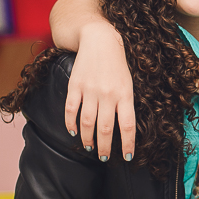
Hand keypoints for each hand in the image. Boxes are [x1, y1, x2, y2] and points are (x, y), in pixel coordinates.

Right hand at [64, 24, 135, 160]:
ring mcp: (90, 90)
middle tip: (103, 158)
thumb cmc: (117, 64)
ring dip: (88, 139)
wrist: (99, 39)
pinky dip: (71, 124)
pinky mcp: (75, 85)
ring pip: (87, 123)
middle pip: (105, 129)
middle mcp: (107, 94)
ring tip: (90, 148)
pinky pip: (71, 110)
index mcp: (125, 94)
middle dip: (105, 148)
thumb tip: (122, 129)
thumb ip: (125, 104)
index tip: (127, 157)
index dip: (127, 144)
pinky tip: (73, 132)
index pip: (127, 126)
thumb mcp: (128, 83)